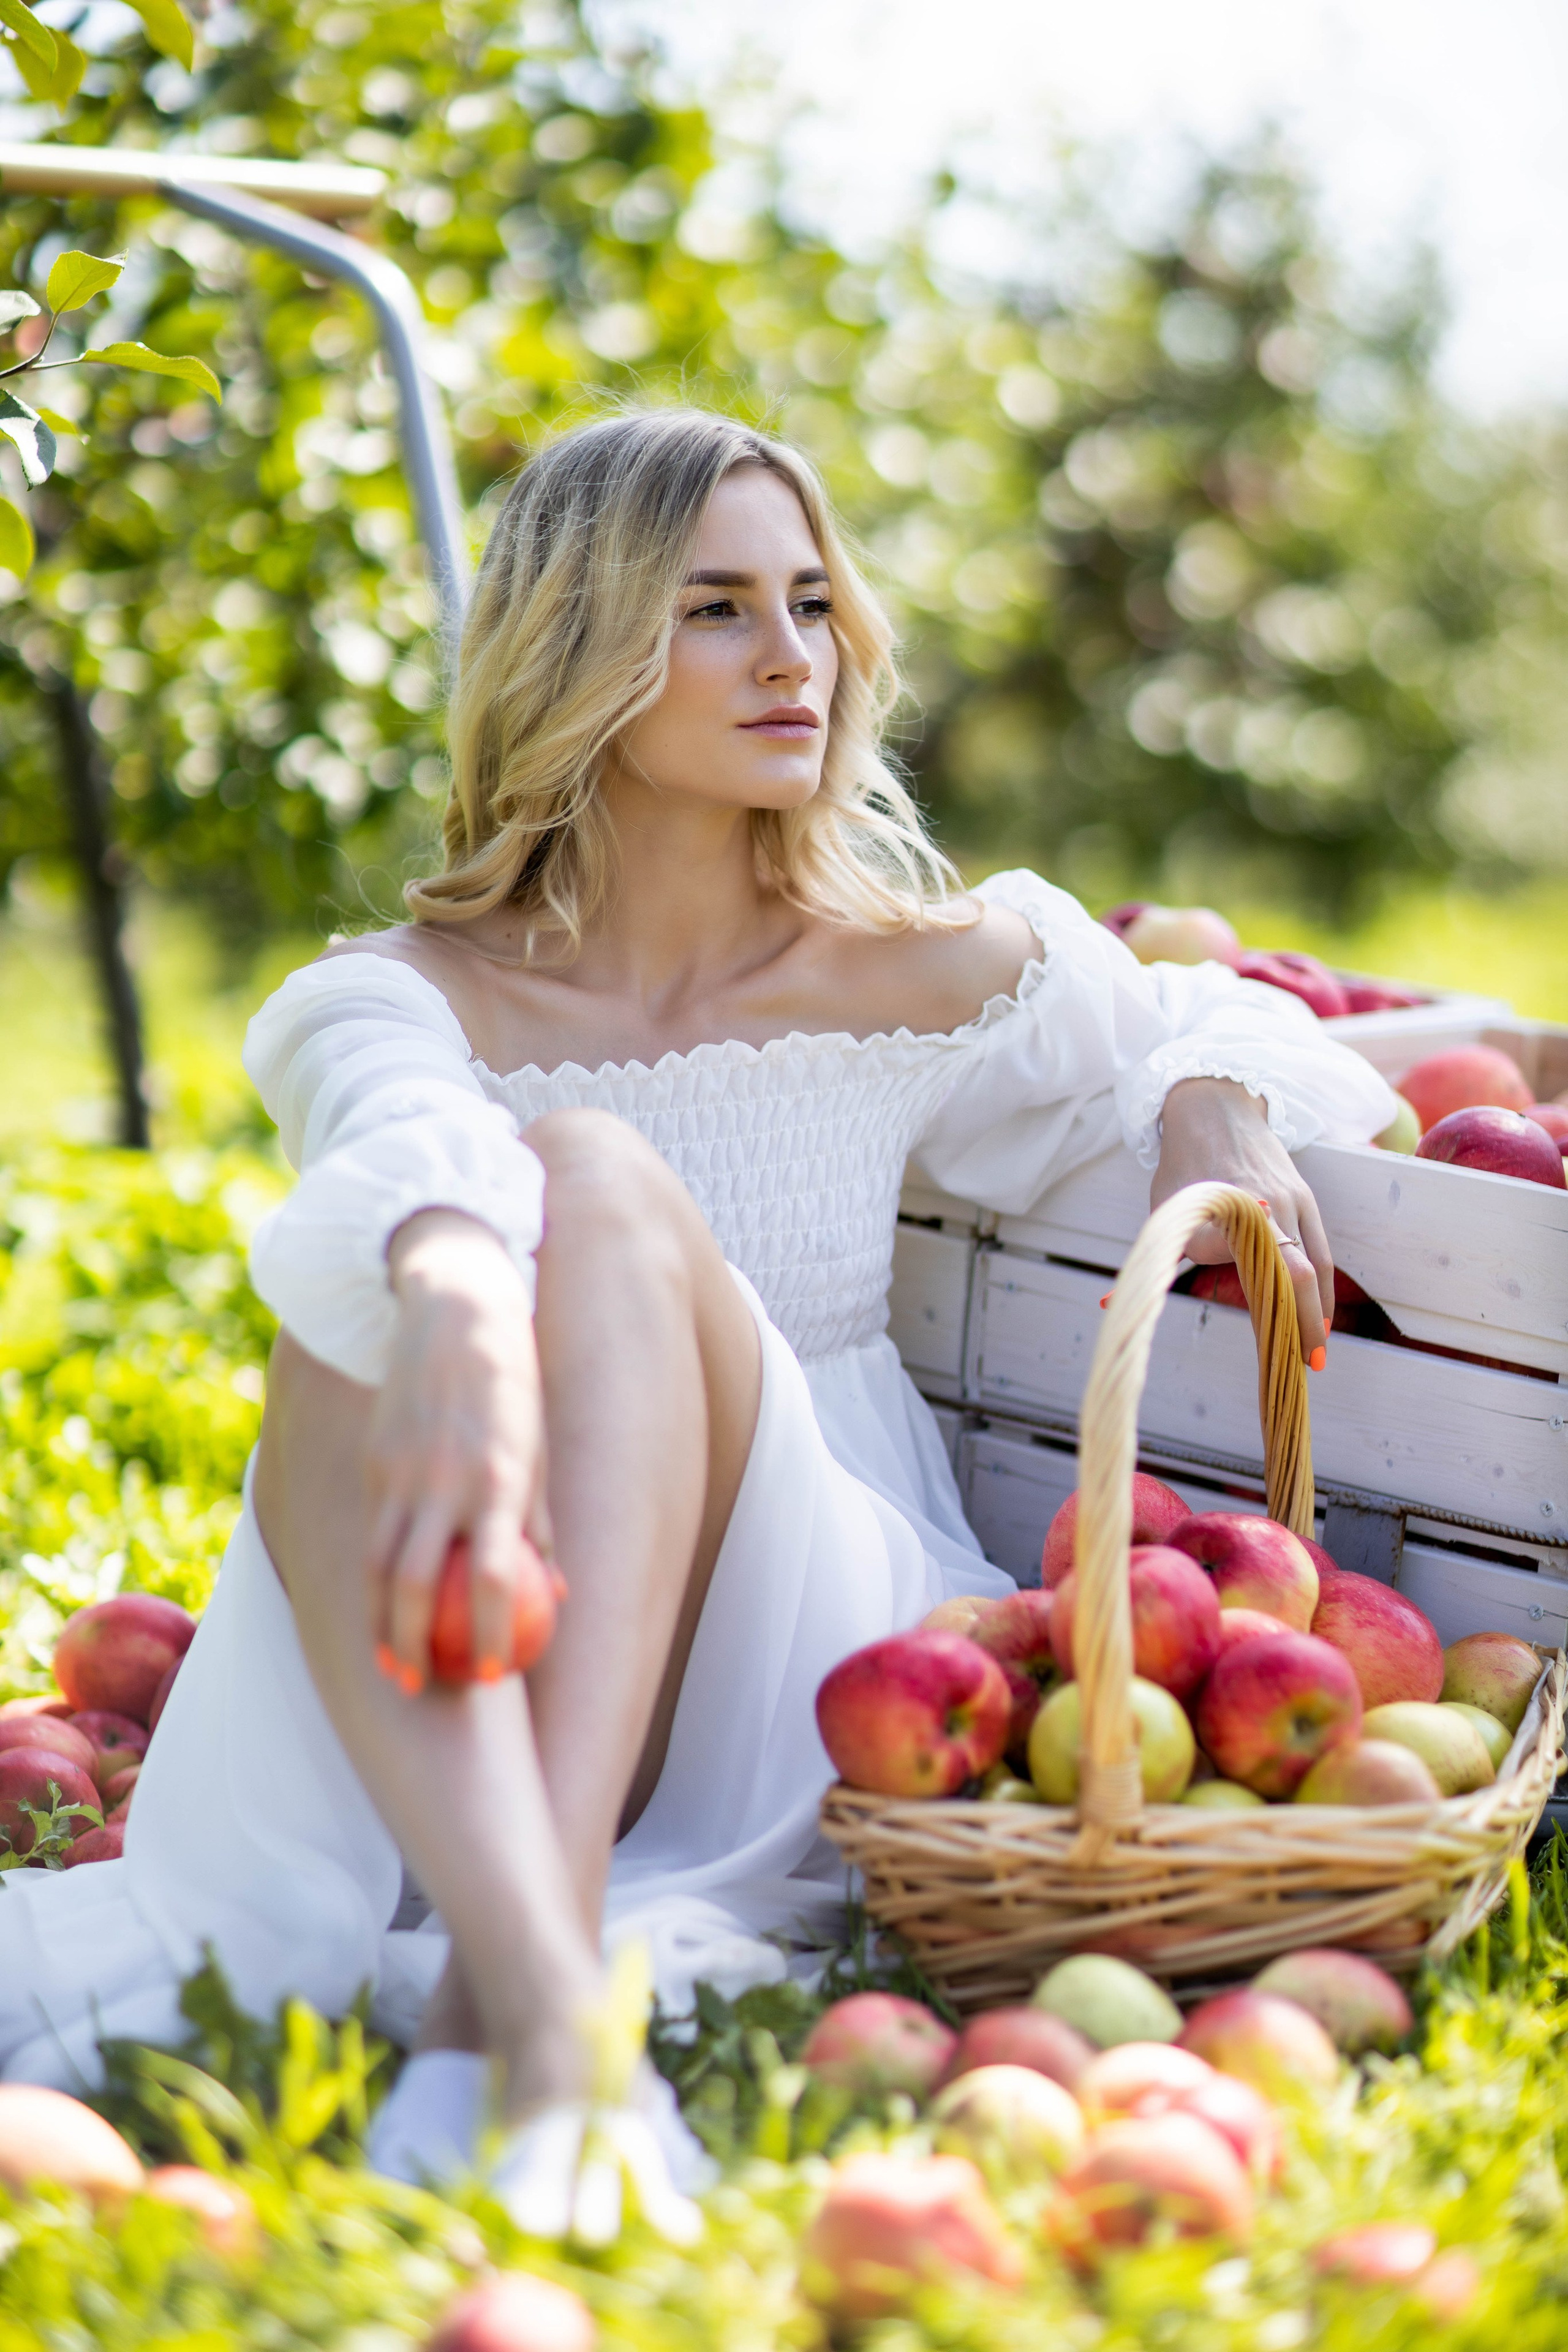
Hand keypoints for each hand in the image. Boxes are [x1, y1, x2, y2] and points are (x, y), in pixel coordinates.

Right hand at [370, 1208, 548, 1688]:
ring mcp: (402, 1470)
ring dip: (380, 1623)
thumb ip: (542, 1526)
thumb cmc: (514, 1388)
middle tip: (418, 1689)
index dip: (486, 1635)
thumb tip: (554, 1598)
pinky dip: (372, 1577)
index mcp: (501, 1480)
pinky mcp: (374, 1458)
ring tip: (390, 1665)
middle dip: (410, 1646)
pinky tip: (379, 1606)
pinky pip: (371, 1531)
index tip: (490, 1675)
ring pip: (378, 1564)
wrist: (454, 1310)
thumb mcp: (542, 1451)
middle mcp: (447, 1480)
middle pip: (413, 1584)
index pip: (489, 1579)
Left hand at [1151, 1078, 1333, 1363]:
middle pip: (1297, 1277)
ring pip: (1316, 1266)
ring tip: (1315, 1349)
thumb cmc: (1183, 1166)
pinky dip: (1323, 1285)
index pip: (1262, 1275)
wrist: (1216, 1109)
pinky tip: (1320, 1312)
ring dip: (1318, 1311)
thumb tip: (1111, 1304)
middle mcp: (1269, 1210)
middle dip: (1303, 1324)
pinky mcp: (1305, 1197)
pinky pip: (1322, 1250)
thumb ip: (1162, 1255)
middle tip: (1305, 1364)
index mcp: (1234, 1215)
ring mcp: (1292, 1202)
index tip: (1275, 1351)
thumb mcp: (1168, 1209)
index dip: (1271, 1315)